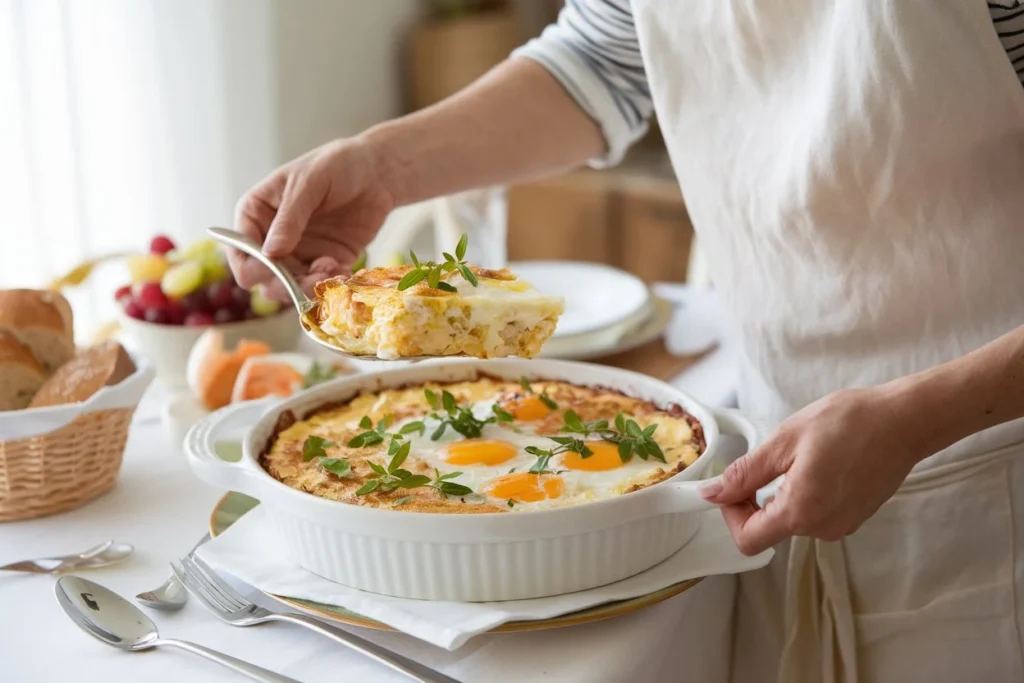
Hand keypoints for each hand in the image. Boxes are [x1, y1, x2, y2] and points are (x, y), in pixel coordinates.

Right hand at [229, 138, 395, 300]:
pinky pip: (320, 285)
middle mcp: (272, 237)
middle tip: (307, 278)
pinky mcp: (326, 262)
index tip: (273, 268)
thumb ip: (290, 218)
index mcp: (256, 212)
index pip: (240, 250)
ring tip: (331, 270)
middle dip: (282, 283)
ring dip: (308, 287)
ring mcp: (299, 253)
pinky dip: (329, 285)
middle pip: (263, 277)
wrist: (377, 171)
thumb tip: (269, 252)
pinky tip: (342, 271)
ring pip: (290, 287)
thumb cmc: (338, 164)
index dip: (252, 265)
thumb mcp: (310, 183)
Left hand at [699, 387, 929, 554]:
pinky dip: (804, 492)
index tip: (732, 486)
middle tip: (767, 459)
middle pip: (769, 529)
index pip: (747, 540)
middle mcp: (822, 529)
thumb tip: (712, 494)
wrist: (905, 420)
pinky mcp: (854, 517)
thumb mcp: (784, 441)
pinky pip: (815, 513)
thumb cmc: (850, 423)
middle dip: (755, 499)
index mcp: (801, 513)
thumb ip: (745, 474)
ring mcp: (841, 525)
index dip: (730, 514)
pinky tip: (820, 462)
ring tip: (802, 455)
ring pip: (791, 519)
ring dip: (782, 492)